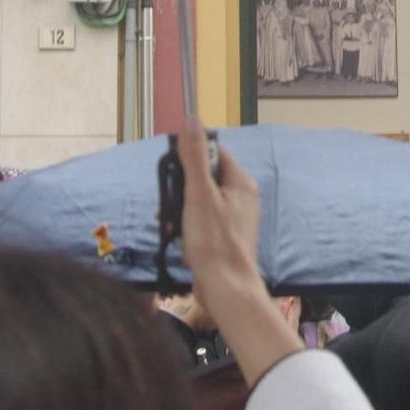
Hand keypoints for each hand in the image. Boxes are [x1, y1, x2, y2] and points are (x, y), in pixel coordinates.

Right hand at [177, 118, 260, 306]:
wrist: (225, 289)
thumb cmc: (214, 242)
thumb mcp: (198, 193)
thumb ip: (194, 156)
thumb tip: (192, 119)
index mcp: (240, 182)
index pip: (213, 153)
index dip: (189, 159)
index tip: (172, 173)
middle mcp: (241, 197)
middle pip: (203, 177)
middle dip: (180, 189)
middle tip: (168, 205)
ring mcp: (234, 218)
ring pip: (198, 201)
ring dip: (179, 210)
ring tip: (169, 224)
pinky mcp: (224, 237)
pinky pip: (200, 222)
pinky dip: (186, 227)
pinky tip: (176, 238)